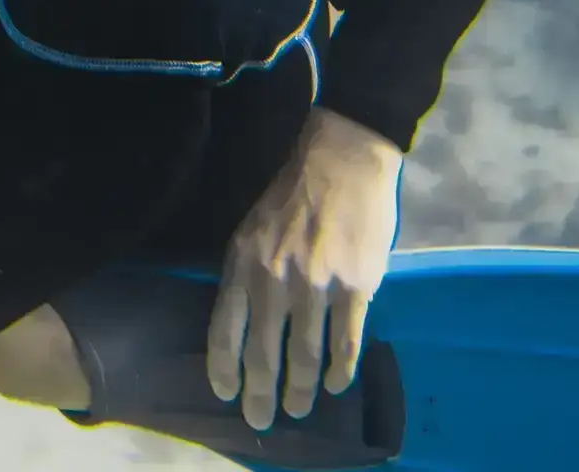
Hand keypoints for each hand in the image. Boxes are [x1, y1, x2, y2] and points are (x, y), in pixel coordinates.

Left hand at [206, 105, 402, 431]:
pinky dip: (338, 370)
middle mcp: (274, 276)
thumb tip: (241, 325)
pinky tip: (333, 384)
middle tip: (260, 419)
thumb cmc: (292, 195)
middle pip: (262, 352)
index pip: (224, 326)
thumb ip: (245, 273)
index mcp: (243, 259)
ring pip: (304, 354)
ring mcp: (316, 283)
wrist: (342, 159)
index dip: (223, 366)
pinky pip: (344, 342)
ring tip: (297, 409)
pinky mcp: (355, 286)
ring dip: (299, 390)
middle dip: (260, 393)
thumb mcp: (251, 228)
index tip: (225, 393)